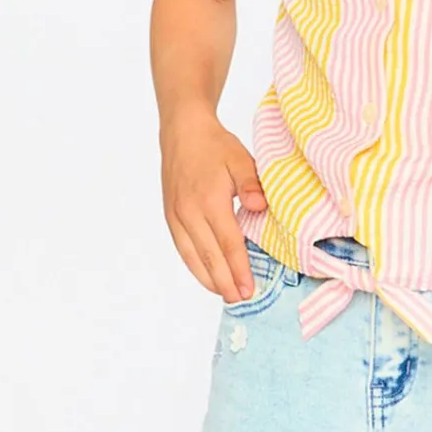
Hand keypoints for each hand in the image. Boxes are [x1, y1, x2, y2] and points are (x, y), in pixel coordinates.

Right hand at [160, 109, 266, 303]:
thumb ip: (251, 184)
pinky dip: (195, 266)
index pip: (228, 243)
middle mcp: (189, 213)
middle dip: (226, 282)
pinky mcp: (170, 217)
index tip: (250, 288)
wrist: (183, 132)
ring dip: (209, 279)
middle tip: (241, 299)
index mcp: (209, 200)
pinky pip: (182, 249)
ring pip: (193, 257)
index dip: (239, 269)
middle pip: (210, 257)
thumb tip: (260, 208)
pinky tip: (207, 277)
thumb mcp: (240, 159)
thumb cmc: (215, 146)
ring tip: (225, 295)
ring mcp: (177, 217)